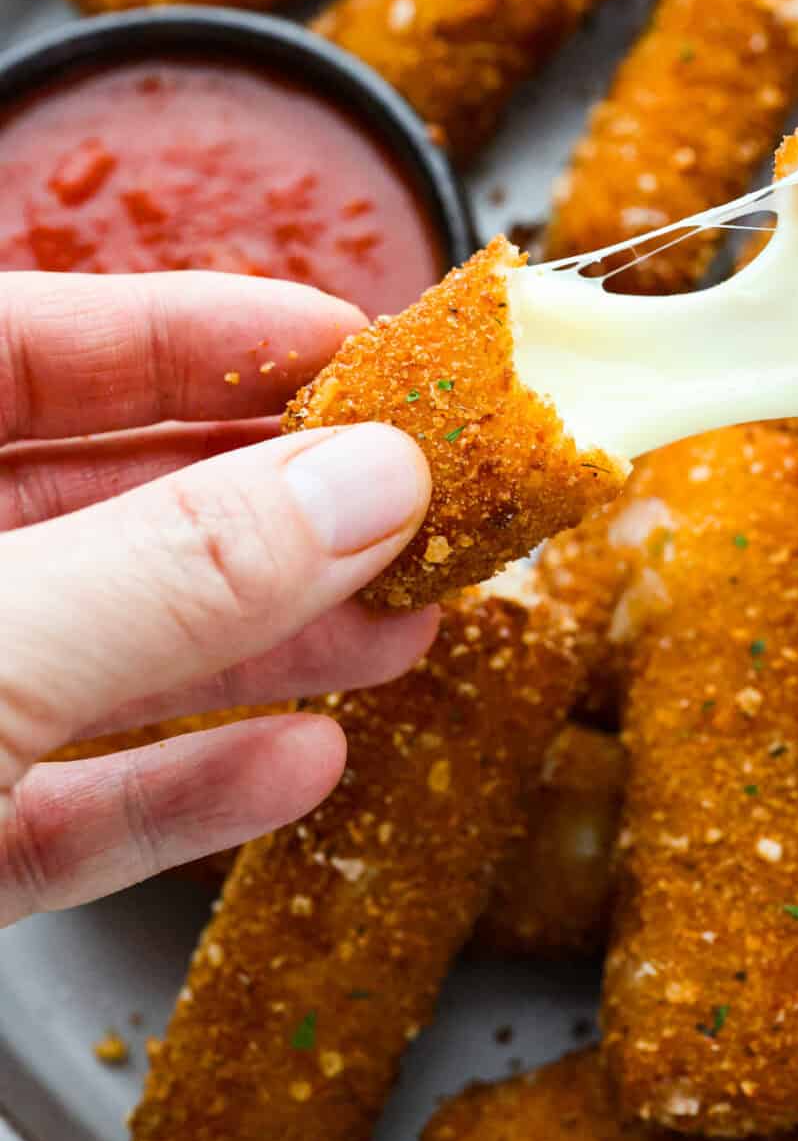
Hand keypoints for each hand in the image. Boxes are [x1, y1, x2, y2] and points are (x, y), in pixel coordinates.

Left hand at [0, 270, 434, 925]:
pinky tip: (296, 763)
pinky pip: (62, 809)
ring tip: (405, 628)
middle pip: (91, 505)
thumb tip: (373, 481)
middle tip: (416, 499)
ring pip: (97, 657)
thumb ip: (174, 570)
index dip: (192, 330)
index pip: (27, 343)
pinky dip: (179, 791)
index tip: (349, 341)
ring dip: (259, 646)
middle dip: (264, 504)